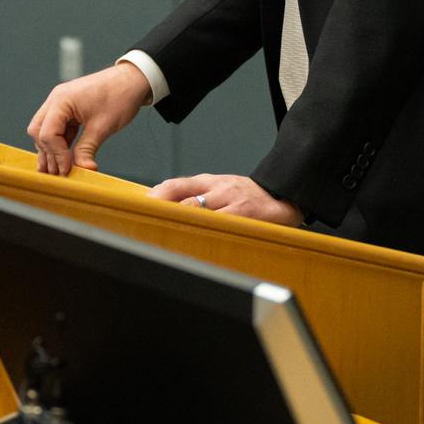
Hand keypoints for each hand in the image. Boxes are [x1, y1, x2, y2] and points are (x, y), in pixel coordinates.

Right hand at [27, 62, 148, 174]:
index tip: (67, 169)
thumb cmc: (119, 96)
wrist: (133, 80)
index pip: (47, 133)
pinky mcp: (69, 109)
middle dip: (48, 152)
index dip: (56, 154)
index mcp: (61, 100)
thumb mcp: (102, 127)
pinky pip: (58, 128)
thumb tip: (82, 170)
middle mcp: (56, 100)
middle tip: (58, 173)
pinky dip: (61, 143)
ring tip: (59, 170)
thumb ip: (87, 149)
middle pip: (39, 131)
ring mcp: (61, 103)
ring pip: (46, 130)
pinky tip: (66, 158)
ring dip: (52, 150)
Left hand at [149, 174, 303, 226]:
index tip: (141, 208)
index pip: (177, 185)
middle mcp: (218, 189)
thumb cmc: (246, 196)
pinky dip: (206, 233)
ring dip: (180, 224)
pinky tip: (194, 243)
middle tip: (145, 224)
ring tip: (163, 236)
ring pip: (200, 213)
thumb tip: (162, 204)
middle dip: (164, 212)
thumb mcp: (219, 188)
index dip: (158, 196)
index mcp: (209, 181)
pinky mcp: (245, 216)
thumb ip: (195, 195)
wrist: (281, 196)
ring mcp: (232, 202)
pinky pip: (221, 225)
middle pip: (184, 200)